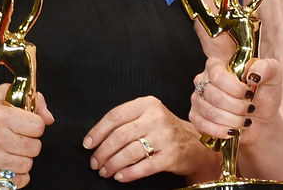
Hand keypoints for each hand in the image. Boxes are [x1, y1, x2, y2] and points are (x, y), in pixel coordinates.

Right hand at [0, 84, 52, 187]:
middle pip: (35, 147)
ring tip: (8, 151)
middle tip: (14, 139)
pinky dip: (16, 175)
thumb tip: (48, 118)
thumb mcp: (2, 96)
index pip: (38, 126)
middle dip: (29, 143)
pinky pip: (16, 181)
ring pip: (27, 165)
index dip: (34, 125)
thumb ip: (33, 100)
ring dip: (22, 159)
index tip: (24, 125)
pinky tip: (5, 165)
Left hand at [84, 95, 214, 180]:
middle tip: (95, 162)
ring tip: (105, 171)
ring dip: (112, 165)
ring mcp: (165, 137)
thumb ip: (127, 121)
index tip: (88, 144)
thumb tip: (96, 139)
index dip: (97, 131)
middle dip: (102, 152)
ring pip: (129, 153)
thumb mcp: (148, 115)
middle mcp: (156, 118)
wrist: (194, 143)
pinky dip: (128, 174)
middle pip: (119, 136)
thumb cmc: (164, 130)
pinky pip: (143, 167)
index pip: (115, 116)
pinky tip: (119, 176)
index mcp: (147, 104)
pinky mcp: (170, 156)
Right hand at [188, 56, 280, 145]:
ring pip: (210, 112)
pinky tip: (232, 131)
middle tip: (250, 109)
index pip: (218, 76)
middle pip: (215, 96)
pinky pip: (202, 125)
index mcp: (219, 65)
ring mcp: (197, 98)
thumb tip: (252, 74)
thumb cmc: (264, 96)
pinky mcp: (195, 117)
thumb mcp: (273, 77)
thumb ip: (267, 68)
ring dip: (232, 120)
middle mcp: (203, 79)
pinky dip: (220, 131)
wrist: (261, 121)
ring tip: (244, 121)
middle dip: (237, 107)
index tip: (250, 94)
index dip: (235, 89)